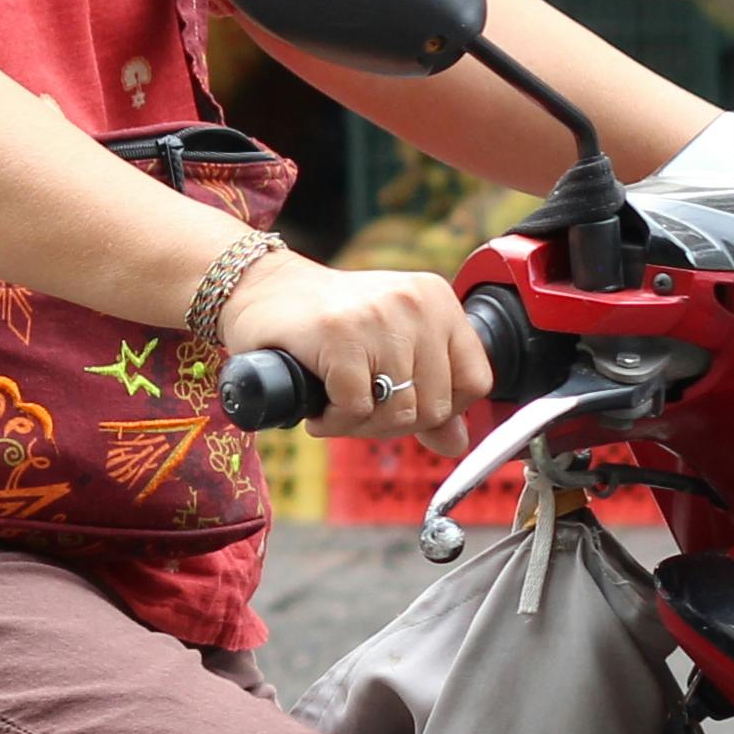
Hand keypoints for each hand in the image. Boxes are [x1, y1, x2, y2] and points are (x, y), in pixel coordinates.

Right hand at [217, 254, 484, 443]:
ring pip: (398, 414)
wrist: (257, 289)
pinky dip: (333, 422)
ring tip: (336, 406)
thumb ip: (428, 392)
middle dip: (392, 424)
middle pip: (435, 406)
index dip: (440, 410)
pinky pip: (356, 411)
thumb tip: (456, 443)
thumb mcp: (389, 348)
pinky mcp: (339, 335)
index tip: (401, 405)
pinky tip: (319, 407)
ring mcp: (378, 317)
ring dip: (360, 427)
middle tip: (358, 409)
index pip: (476, 381)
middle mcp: (415, 303)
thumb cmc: (324, 321)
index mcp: (437, 300)